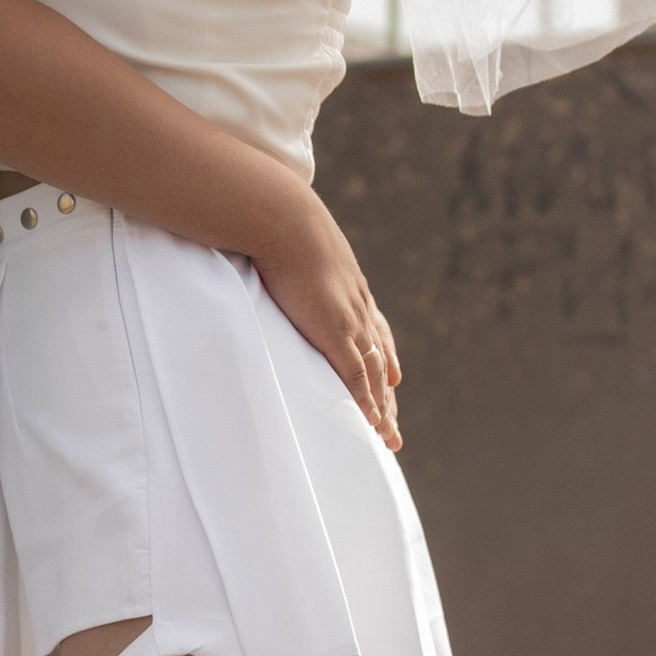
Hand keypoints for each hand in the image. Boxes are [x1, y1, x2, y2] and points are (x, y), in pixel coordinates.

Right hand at [251, 187, 402, 444]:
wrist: (282, 216)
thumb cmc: (275, 221)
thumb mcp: (286, 241)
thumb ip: (282, 254)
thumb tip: (261, 247)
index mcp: (348, 286)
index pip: (373, 330)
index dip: (382, 355)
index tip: (393, 376)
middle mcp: (357, 306)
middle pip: (380, 360)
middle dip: (387, 394)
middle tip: (394, 425)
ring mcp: (350, 321)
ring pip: (375, 377)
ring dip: (383, 410)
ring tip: (389, 439)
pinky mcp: (336, 334)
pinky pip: (358, 380)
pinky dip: (367, 405)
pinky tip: (373, 427)